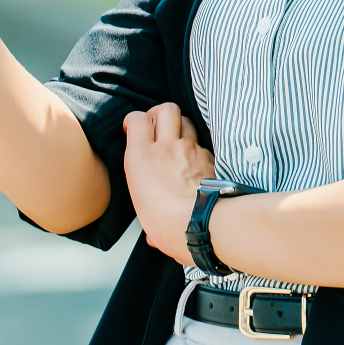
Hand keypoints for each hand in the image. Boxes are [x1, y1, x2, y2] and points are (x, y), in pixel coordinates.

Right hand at [123, 102, 216, 265]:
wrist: (200, 224)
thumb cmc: (168, 225)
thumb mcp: (144, 215)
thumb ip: (148, 212)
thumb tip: (153, 234)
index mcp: (141, 158)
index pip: (137, 120)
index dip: (135, 120)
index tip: (134, 126)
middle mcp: (166, 147)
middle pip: (166, 110)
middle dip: (161, 113)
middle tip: (158, 125)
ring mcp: (190, 150)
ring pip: (187, 122)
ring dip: (181, 127)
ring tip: (178, 141)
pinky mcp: (209, 159)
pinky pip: (202, 145)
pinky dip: (198, 150)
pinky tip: (196, 164)